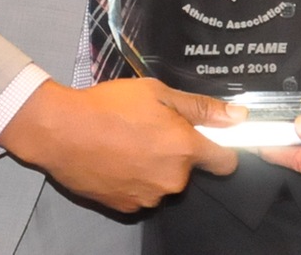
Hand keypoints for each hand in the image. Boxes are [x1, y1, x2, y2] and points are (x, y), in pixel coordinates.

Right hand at [0, 78, 243, 211]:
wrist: (61, 131)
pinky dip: (132, 180)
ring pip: (162, 182)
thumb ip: (200, 107)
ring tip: (125, 143)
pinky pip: (140, 193)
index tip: (208, 140)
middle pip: (187, 170)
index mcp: (184, 148)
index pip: (226, 162)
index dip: (220, 149)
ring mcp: (149, 197)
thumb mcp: (156, 92)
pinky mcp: (126, 208)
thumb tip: (239, 116)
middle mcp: (172, 179)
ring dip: (152, 167)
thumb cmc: (109, 106)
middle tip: (148, 129)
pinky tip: (114, 160)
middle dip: (175, 153)